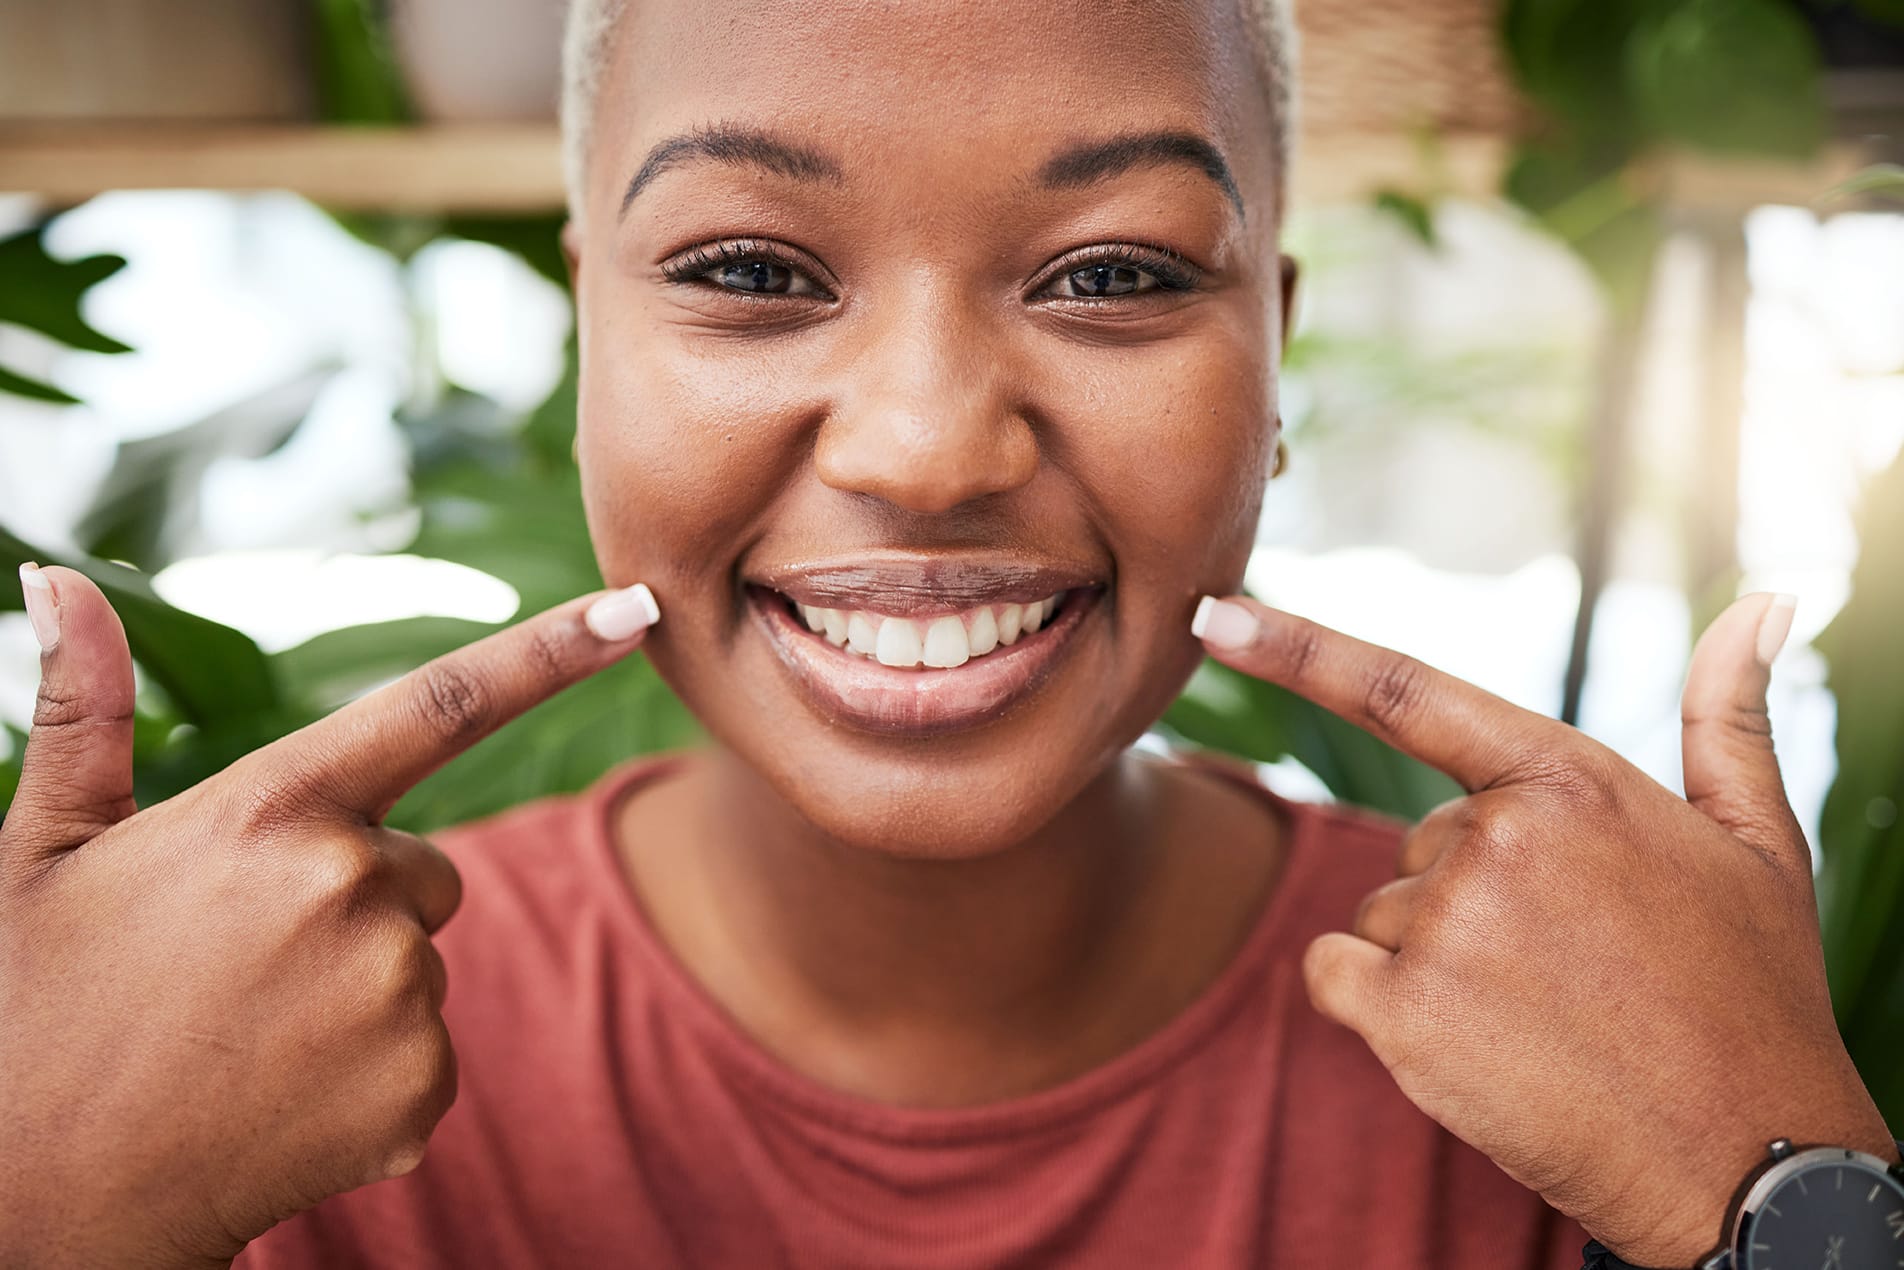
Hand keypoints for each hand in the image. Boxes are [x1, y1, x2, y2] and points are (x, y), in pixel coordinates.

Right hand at [0, 565, 657, 1267]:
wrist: (39, 1196)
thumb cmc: (36, 1005)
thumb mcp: (46, 849)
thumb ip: (86, 708)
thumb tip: (62, 580)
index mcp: (274, 808)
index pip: (443, 707)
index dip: (549, 652)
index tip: (636, 608)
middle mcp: (353, 887)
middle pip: (425, 866)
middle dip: (362, 897)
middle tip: (246, 957)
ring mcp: (395, 992)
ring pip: (423, 959)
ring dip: (361, 986)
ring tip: (249, 1028)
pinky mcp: (420, 1085)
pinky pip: (428, 1049)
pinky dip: (372, 1071)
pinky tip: (282, 1092)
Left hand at [1192, 592, 1892, 1267]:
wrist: (1744, 1158)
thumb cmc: (1749, 997)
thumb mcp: (1759, 843)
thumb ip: (1728, 716)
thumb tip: (1764, 602)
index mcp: (1568, 780)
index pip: (1405, 693)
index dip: (1297, 648)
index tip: (1212, 616)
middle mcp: (1496, 838)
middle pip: (1417, 844)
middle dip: (1470, 896)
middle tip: (1569, 964)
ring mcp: (1445, 927)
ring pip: (1381, 914)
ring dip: (1434, 961)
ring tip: (1541, 1012)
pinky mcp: (1404, 1013)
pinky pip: (1333, 973)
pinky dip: (1374, 1005)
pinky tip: (1468, 1042)